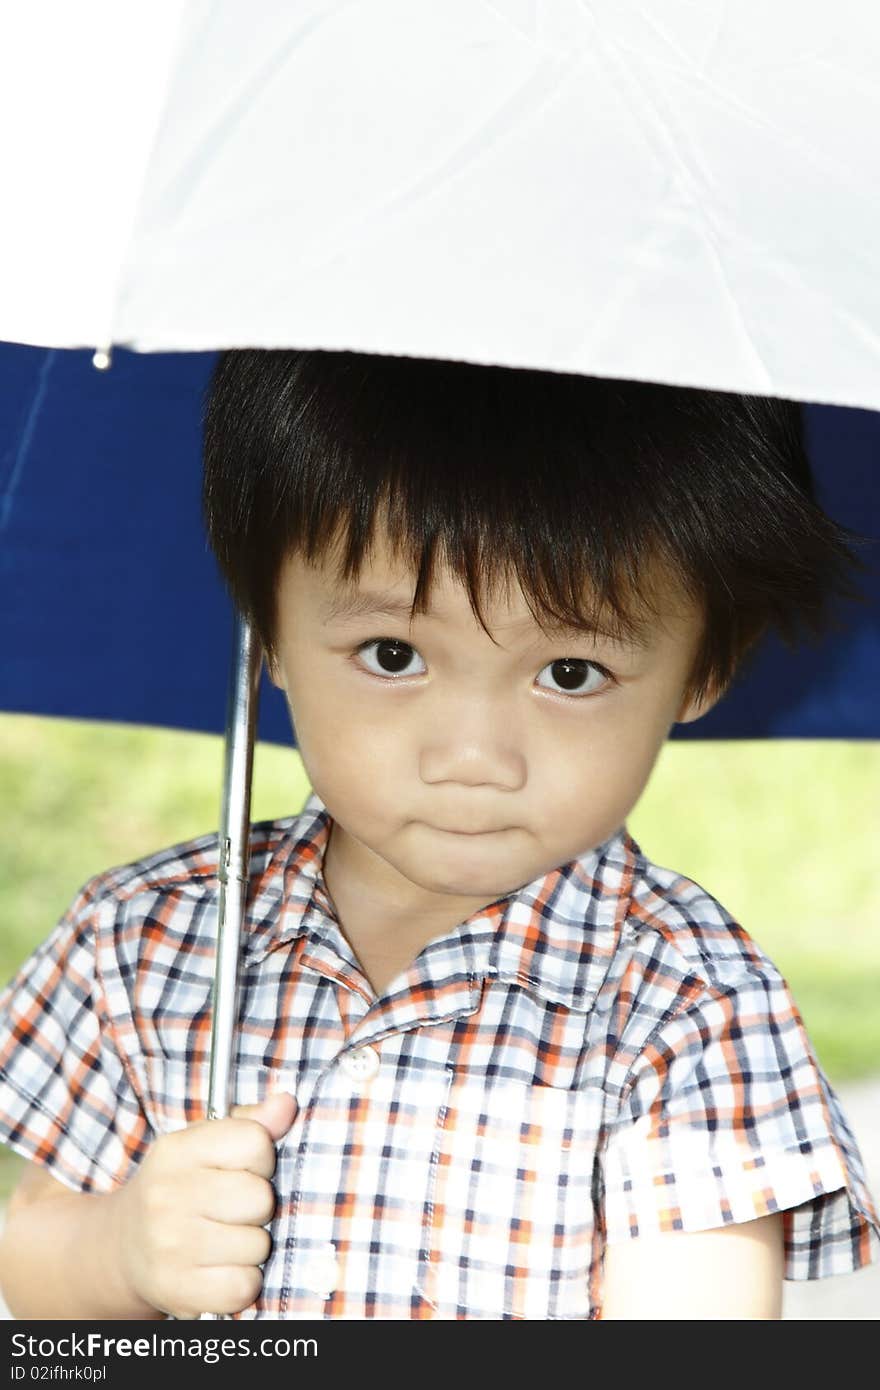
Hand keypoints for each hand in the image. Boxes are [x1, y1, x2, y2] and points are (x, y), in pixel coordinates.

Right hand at [110, 1091, 296, 1318]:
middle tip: (233, 1211)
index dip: (261, 1160)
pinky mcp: (177, 1290)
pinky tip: (219, 1270)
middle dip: (257, 1207)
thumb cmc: (178, 1190)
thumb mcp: (203, 1147)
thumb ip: (250, 1123)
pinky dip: (240, 1284)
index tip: (243, 1170)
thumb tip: (287, 1103)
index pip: (255, 1142)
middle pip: (260, 1197)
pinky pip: (243, 1287)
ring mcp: (169, 1245)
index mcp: (176, 1150)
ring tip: (223, 1241)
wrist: (120, 1249)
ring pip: (258, 1245)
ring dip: (250, 1247)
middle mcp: (166, 1195)